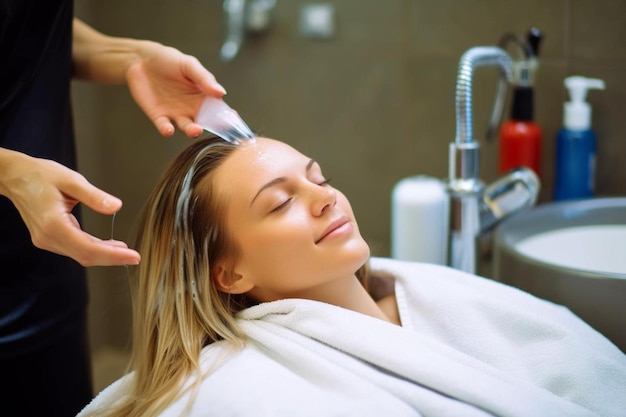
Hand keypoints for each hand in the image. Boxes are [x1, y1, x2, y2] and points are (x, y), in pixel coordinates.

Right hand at [1, 150, 140, 266]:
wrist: (14, 176)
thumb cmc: (40, 174)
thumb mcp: (71, 179)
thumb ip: (95, 196)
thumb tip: (117, 207)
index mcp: (53, 224)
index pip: (88, 248)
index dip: (113, 255)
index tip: (133, 256)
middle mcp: (48, 237)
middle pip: (85, 256)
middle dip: (112, 258)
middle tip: (134, 257)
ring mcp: (45, 240)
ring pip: (80, 254)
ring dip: (103, 254)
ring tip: (124, 250)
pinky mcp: (47, 238)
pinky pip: (74, 248)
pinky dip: (92, 248)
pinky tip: (107, 245)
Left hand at [126, 42, 226, 137]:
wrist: (141, 60)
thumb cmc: (168, 60)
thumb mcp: (189, 65)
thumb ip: (204, 79)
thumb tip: (221, 92)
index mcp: (202, 96)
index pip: (218, 110)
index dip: (227, 116)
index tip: (233, 121)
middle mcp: (191, 108)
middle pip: (205, 122)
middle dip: (211, 127)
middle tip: (216, 128)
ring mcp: (175, 114)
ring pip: (186, 127)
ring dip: (191, 130)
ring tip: (195, 130)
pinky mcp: (158, 116)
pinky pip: (164, 126)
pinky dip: (166, 130)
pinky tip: (168, 130)